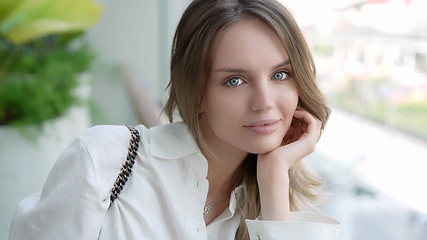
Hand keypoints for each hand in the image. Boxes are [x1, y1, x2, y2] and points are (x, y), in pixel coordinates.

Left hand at [256, 106, 321, 220]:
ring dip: (304, 112)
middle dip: (303, 112)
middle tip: (292, 108)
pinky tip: (294, 113)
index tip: (288, 111)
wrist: (271, 165)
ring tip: (293, 110)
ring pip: (314, 120)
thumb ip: (283, 131)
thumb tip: (281, 120)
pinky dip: (305, 114)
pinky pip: (313, 122)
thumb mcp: (277, 138)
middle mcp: (308, 144)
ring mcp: (310, 143)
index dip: (299, 115)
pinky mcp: (309, 142)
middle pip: (312, 122)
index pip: (306, 125)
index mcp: (301, 144)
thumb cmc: (269, 154)